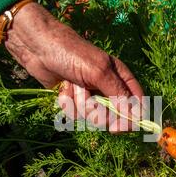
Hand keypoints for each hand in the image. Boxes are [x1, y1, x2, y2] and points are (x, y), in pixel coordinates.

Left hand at [3, 1, 143, 131]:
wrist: (38, 49)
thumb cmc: (71, 54)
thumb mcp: (98, 71)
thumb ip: (117, 93)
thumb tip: (134, 115)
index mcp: (119, 75)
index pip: (136, 100)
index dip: (133, 116)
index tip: (124, 127)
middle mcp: (107, 86)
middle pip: (113, 114)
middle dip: (99, 109)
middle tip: (88, 98)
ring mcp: (89, 95)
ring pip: (92, 116)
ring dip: (79, 103)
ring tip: (72, 86)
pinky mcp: (73, 101)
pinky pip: (75, 114)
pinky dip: (67, 103)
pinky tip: (61, 89)